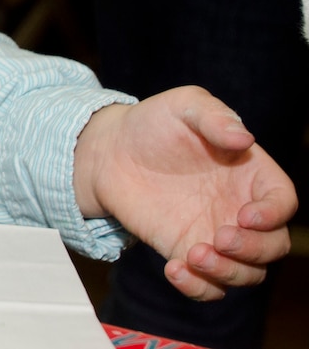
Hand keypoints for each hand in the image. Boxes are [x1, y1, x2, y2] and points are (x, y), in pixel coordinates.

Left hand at [75, 88, 297, 299]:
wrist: (111, 151)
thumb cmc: (154, 124)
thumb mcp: (184, 106)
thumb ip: (214, 116)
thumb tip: (244, 137)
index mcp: (252, 175)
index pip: (283, 201)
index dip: (273, 213)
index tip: (245, 216)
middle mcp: (241, 209)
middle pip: (273, 245)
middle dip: (253, 250)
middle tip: (218, 237)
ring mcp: (217, 235)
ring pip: (248, 273)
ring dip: (228, 272)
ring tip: (192, 255)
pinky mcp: (188, 252)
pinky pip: (208, 287)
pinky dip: (198, 288)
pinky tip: (173, 269)